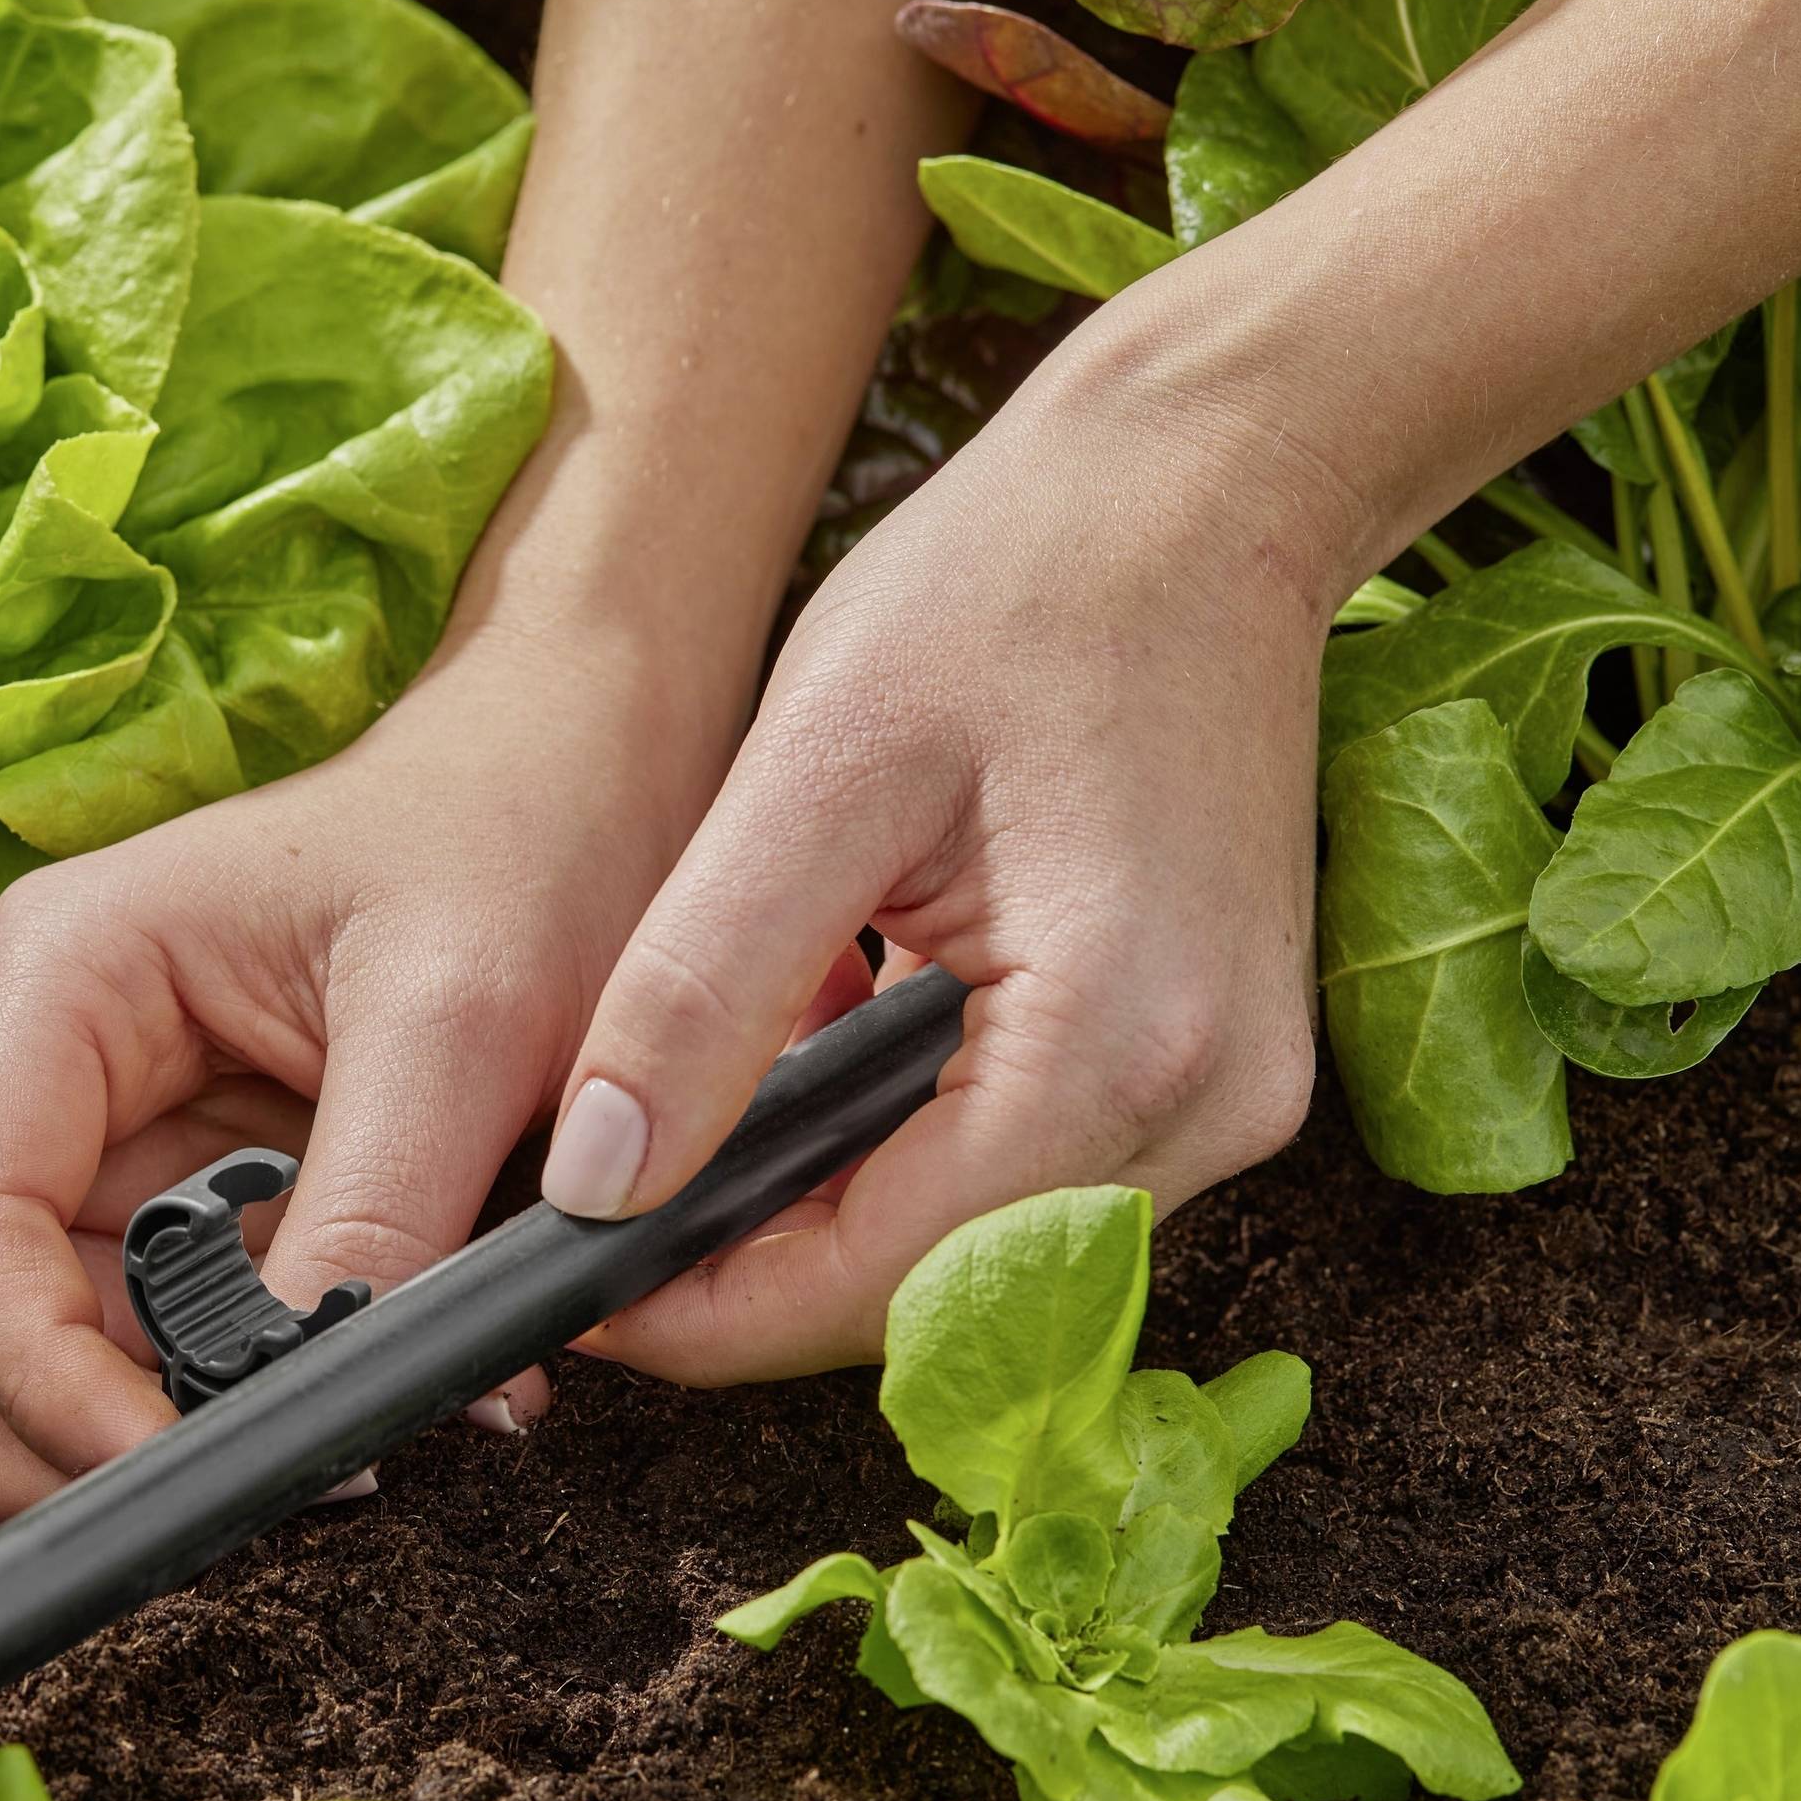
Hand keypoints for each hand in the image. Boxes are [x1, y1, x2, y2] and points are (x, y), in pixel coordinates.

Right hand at [0, 624, 734, 1521]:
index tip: (168, 1477)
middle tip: (186, 1516)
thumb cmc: (517, 842)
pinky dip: (195, 1405)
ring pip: (2, 1339)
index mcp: (63, 974)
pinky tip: (327, 1416)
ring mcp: (91, 1124)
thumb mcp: (464, 1022)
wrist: (581, 773)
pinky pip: (129, 1334)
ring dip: (107, 1434)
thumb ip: (376, 1214)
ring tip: (293, 1471)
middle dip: (17, 1435)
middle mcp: (37, 1052)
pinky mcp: (169, 1184)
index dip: (31, 1381)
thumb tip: (310, 1409)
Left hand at [548, 331, 1360, 1382]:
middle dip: (756, 1277)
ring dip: (830, 1216)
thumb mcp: (813, 772)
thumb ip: (699, 991)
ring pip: (982, 1256)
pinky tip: (825, 1068)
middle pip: (937, 1294)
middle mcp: (1208, 1110)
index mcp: (1115, 1044)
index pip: (880, 1281)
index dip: (706, 1312)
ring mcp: (1231, 1098)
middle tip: (602, 1212)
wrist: (1198, 488)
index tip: (568, 1285)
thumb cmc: (1012, 586)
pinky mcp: (1215, 1068)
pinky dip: (906, 1156)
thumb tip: (594, 1183)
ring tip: (695, 1130)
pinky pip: (1032, 1180)